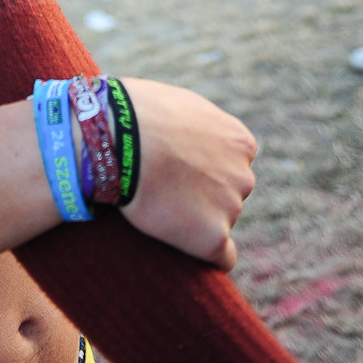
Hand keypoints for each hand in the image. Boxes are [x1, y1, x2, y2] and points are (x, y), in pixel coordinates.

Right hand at [120, 78, 256, 269]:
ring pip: (220, 221)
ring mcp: (231, 207)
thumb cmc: (136, 114)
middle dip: (205, 193)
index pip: (233, 165)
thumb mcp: (182, 105)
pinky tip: (188, 249)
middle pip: (230, 193)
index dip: (205, 169)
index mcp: (240, 142)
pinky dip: (208, 256)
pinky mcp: (213, 237)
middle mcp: (243, 175)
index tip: (181, 170)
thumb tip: (192, 135)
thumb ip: (200, 126)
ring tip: (161, 207)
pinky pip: (222, 258)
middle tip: (167, 189)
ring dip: (198, 218)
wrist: (118, 137)